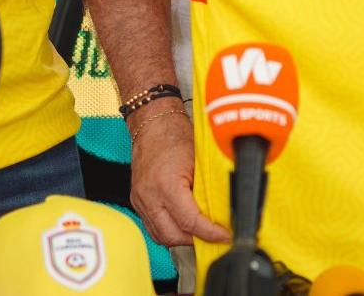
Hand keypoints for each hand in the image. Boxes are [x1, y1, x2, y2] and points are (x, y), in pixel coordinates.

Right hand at [129, 104, 230, 245]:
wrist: (152, 122)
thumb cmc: (175, 135)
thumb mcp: (199, 160)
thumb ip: (209, 186)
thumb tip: (226, 207)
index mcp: (166, 185)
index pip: (190, 221)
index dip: (210, 232)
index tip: (225, 235)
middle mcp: (149, 196)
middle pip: (172, 235)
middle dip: (196, 240)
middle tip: (215, 235)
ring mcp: (140, 200)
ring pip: (160, 236)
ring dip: (182, 238)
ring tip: (200, 231)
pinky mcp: (137, 201)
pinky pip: (153, 227)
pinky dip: (170, 230)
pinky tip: (184, 225)